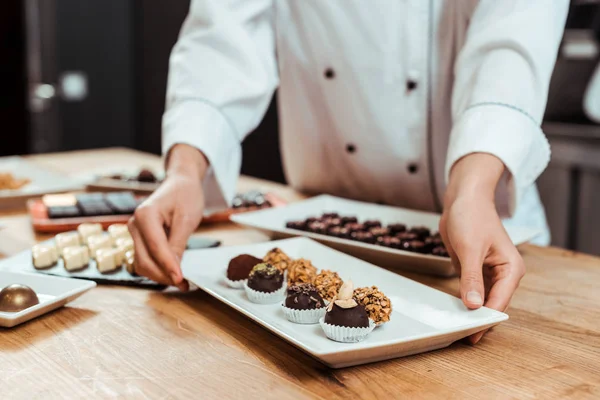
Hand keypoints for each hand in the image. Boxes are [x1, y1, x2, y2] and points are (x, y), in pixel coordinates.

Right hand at [128, 144, 207, 290]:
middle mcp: (134, 224)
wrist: (180, 183)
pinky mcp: (139, 239)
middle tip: (185, 284)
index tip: (181, 280)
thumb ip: (178, 244)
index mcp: (145, 215)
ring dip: (160, 275)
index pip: (156, 248)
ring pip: (142, 264)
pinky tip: (173, 272)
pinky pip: (145, 260)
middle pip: (144, 260)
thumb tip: (174, 270)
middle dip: (164, 275)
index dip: (168, 267)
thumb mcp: (187, 219)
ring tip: (181, 280)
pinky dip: (157, 269)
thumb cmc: (185, 196)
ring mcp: (134, 232)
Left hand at [440, 153, 525, 343]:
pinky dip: (464, 300)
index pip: (499, 302)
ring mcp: (488, 272)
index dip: (486, 320)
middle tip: (462, 337)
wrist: (463, 198)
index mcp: (511, 269)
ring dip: (471, 312)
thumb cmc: (472, 216)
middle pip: (492, 304)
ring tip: (457, 329)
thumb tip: (474, 305)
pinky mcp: (474, 269)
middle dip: (479, 319)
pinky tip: (454, 311)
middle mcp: (503, 273)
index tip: (472, 335)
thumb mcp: (471, 249)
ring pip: (481, 299)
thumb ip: (472, 278)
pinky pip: (470, 290)